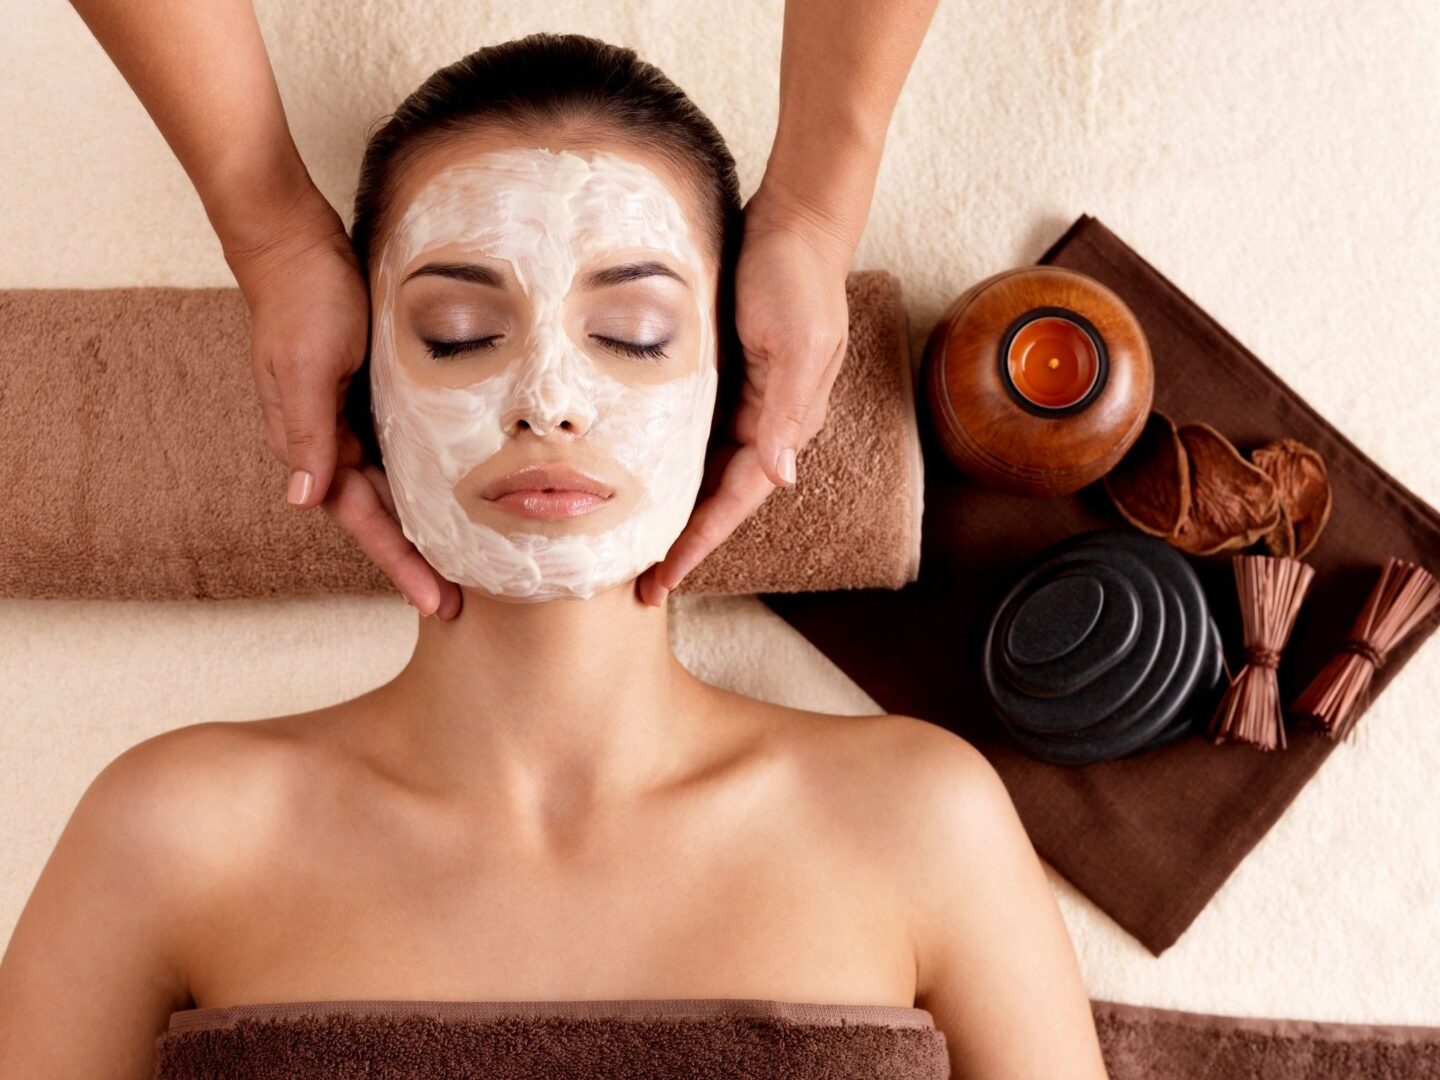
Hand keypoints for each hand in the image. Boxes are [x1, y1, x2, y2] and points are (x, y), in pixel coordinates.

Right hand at [224, 189, 461, 618]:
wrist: (295, 240)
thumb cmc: (303, 298)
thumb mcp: (308, 364)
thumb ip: (307, 432)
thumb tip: (301, 500)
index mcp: (312, 442)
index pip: (362, 518)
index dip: (399, 561)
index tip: (434, 601)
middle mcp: (330, 440)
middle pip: (380, 515)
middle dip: (416, 559)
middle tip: (459, 601)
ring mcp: (350, 419)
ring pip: (393, 488)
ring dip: (424, 525)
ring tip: (465, 562)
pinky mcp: (372, 395)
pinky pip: (401, 451)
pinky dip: (425, 479)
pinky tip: (455, 493)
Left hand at [636, 178, 853, 605]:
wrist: (795, 216)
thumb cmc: (797, 275)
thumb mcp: (797, 342)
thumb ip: (785, 410)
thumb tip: (780, 477)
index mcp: (786, 420)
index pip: (736, 499)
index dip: (699, 542)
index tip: (663, 581)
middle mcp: (765, 419)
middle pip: (716, 495)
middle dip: (681, 539)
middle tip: (637, 583)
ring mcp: (744, 397)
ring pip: (700, 468)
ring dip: (670, 505)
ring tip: (628, 542)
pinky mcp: (722, 372)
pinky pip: (690, 429)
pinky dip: (663, 458)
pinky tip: (633, 473)